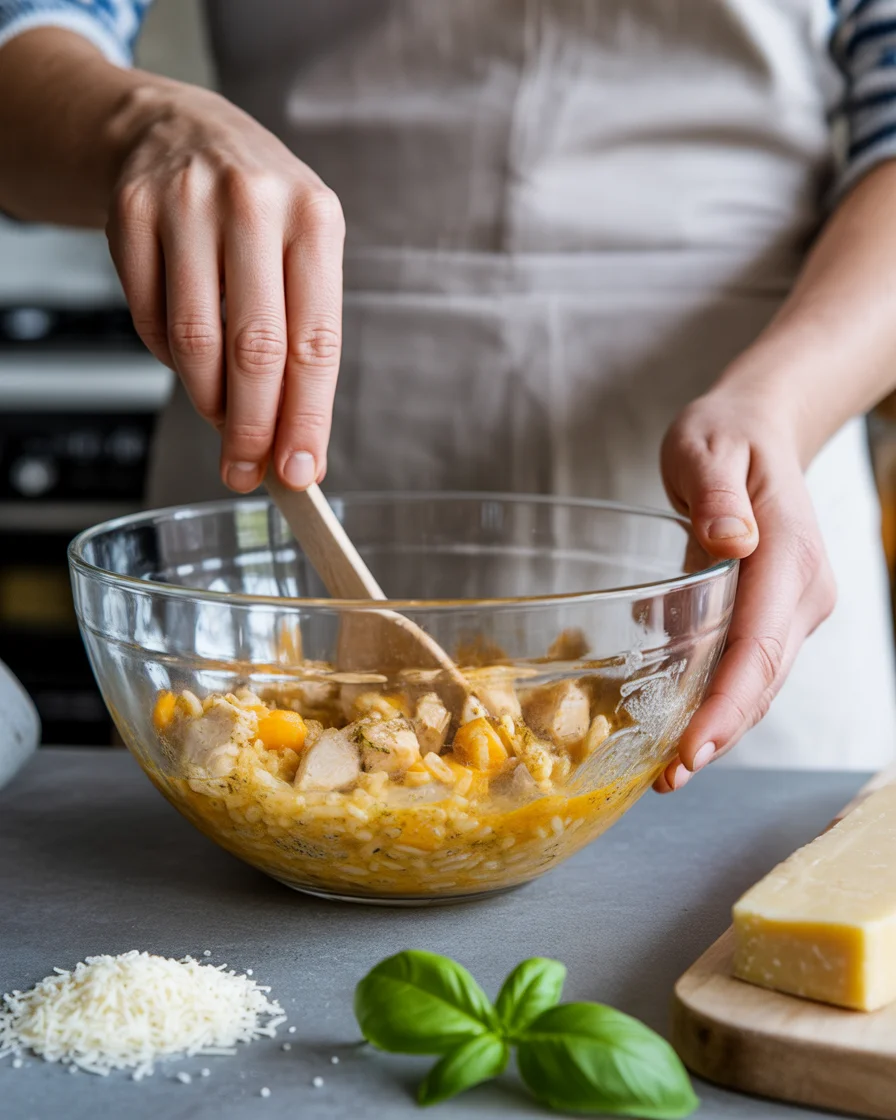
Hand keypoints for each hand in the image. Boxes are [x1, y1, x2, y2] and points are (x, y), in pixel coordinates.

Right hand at [105, 80, 344, 492]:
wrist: (179, 130)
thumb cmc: (257, 210)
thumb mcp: (303, 251)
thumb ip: (303, 338)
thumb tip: (295, 442)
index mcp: (315, 219)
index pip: (315, 342)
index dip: (306, 418)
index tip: (300, 471)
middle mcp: (254, 203)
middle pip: (255, 350)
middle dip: (252, 428)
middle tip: (247, 470)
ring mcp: (187, 204)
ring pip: (195, 341)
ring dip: (209, 399)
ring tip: (222, 414)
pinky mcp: (132, 214)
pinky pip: (149, 320)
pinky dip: (169, 358)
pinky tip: (189, 357)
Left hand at [653, 387, 836, 791]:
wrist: (759, 430)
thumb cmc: (726, 436)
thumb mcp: (708, 447)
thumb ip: (718, 494)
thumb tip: (730, 541)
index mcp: (790, 554)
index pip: (763, 644)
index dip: (729, 703)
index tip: (693, 749)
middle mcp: (802, 591)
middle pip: (764, 678)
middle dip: (719, 734)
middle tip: (667, 780)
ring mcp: (793, 607)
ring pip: (759, 682)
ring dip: (717, 729)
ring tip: (665, 773)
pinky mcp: (773, 615)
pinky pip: (747, 667)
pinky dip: (716, 702)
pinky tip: (678, 731)